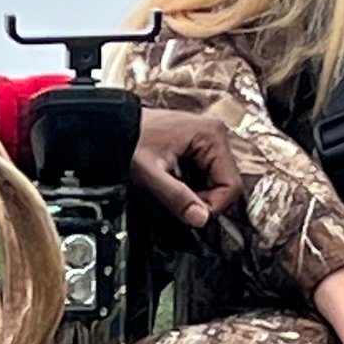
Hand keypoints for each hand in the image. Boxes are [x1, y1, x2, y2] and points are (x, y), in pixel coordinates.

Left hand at [132, 106, 244, 227]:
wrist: (112, 125)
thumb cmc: (129, 140)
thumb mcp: (151, 174)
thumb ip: (176, 197)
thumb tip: (200, 218)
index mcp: (212, 135)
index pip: (231, 185)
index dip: (213, 206)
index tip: (191, 214)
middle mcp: (215, 134)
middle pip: (225, 184)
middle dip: (204, 200)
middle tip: (178, 203)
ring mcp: (208, 139)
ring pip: (216, 181)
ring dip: (197, 193)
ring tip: (172, 189)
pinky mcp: (199, 145)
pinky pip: (205, 174)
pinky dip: (192, 185)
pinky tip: (174, 182)